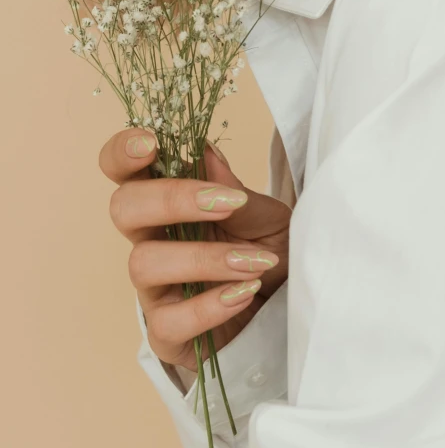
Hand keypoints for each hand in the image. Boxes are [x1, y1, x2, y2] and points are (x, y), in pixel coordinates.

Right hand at [100, 129, 290, 371]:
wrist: (288, 312)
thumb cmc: (268, 255)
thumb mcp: (267, 219)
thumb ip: (235, 190)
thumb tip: (206, 152)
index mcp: (168, 204)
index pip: (124, 170)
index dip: (124, 152)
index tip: (151, 143)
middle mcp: (151, 241)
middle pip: (122, 208)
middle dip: (170, 199)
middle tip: (225, 204)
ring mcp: (154, 289)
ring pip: (143, 263)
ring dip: (204, 258)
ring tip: (254, 262)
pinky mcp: (166, 334)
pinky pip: (167, 321)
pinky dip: (209, 305)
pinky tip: (243, 294)